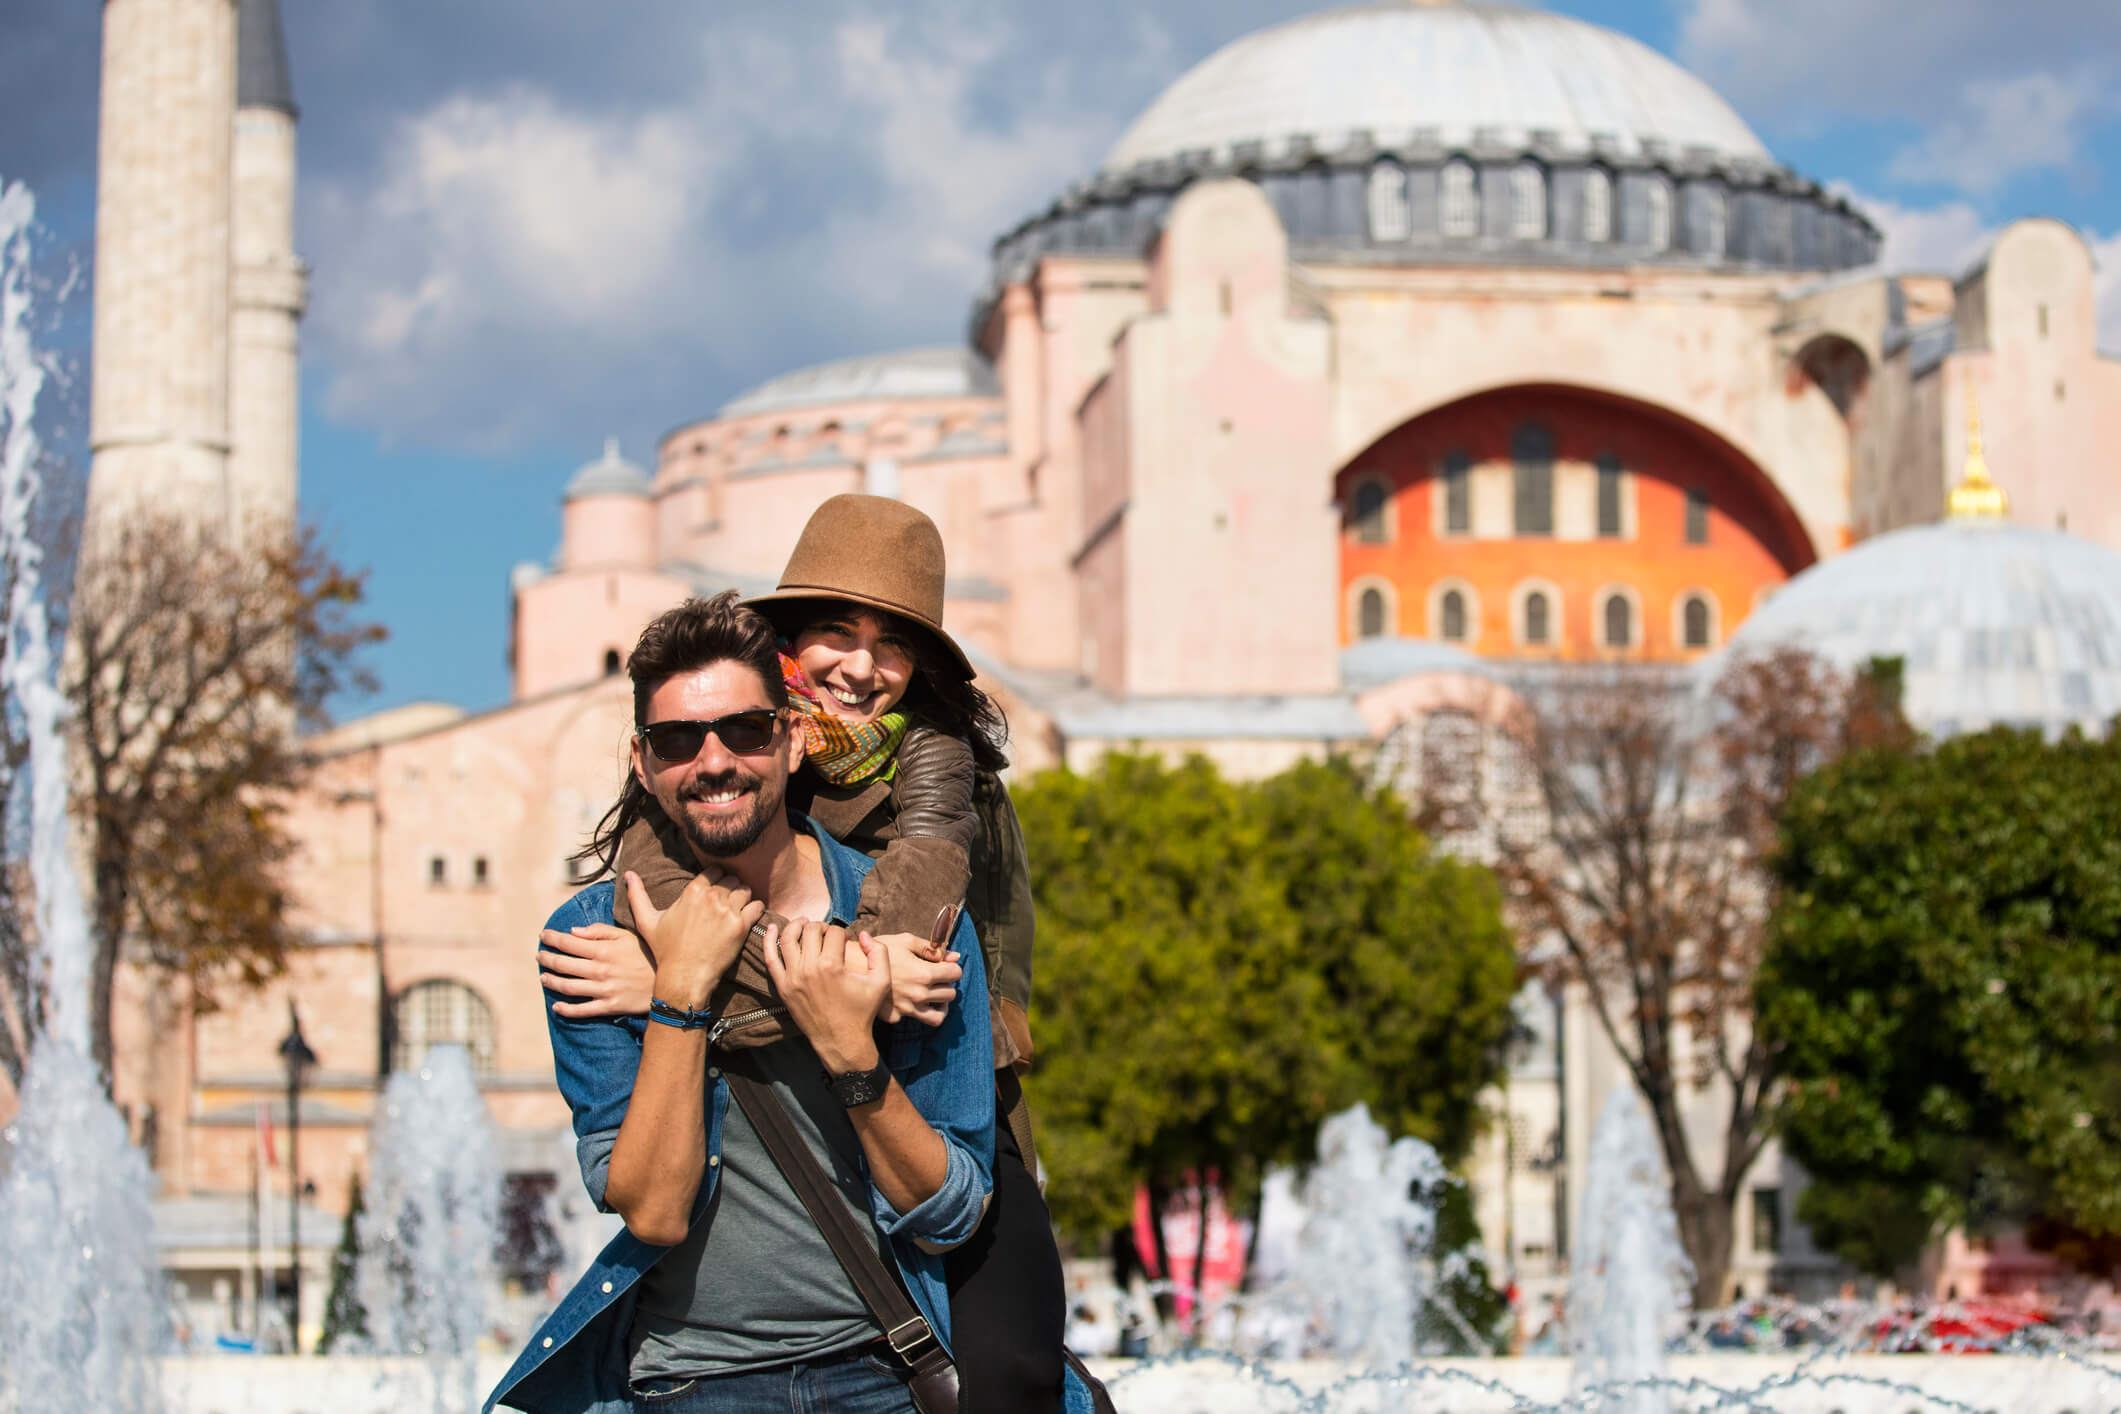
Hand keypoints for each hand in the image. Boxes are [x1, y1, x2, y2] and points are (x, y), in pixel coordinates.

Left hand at [540, 923, 656, 1017]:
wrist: (670, 982)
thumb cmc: (648, 954)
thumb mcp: (628, 936)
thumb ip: (601, 932)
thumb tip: (574, 931)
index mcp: (604, 950)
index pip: (570, 943)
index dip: (553, 938)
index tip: (543, 935)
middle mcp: (600, 970)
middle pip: (564, 965)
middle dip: (547, 958)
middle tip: (539, 955)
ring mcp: (604, 990)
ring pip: (568, 987)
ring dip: (552, 981)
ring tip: (543, 977)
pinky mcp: (609, 1006)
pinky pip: (582, 1010)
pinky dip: (566, 1009)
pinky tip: (556, 1006)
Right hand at [625, 869, 762, 1008]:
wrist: (683, 976)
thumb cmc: (665, 950)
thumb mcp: (646, 921)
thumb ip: (637, 895)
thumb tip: (628, 874)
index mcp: (692, 891)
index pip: (715, 871)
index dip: (718, 879)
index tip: (717, 890)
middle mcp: (711, 897)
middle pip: (732, 880)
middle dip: (731, 888)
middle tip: (729, 902)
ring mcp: (727, 910)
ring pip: (746, 890)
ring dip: (744, 897)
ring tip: (739, 909)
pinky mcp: (740, 926)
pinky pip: (757, 906)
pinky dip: (755, 910)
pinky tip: (748, 918)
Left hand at [764, 919, 889, 1073]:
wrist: (841, 1041)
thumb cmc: (862, 1012)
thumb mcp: (881, 982)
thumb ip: (879, 952)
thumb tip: (863, 933)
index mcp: (832, 965)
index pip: (835, 932)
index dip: (844, 933)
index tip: (846, 942)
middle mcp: (809, 969)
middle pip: (811, 930)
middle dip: (822, 927)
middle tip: (828, 935)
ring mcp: (792, 977)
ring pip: (788, 938)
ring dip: (797, 926)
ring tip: (805, 924)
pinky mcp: (783, 986)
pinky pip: (770, 958)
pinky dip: (769, 940)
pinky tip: (773, 927)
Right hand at [876, 931, 959, 1026]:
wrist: (849, 967)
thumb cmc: (878, 951)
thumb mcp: (905, 941)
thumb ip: (931, 948)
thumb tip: (954, 956)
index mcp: (925, 974)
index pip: (956, 973)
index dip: (952, 967)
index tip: (944, 965)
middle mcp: (919, 994)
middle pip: (950, 994)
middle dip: (946, 984)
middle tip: (935, 978)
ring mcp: (907, 1009)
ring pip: (938, 1016)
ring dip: (939, 1005)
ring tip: (932, 996)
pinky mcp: (895, 1017)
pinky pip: (913, 1020)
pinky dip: (914, 1012)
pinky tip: (908, 1001)